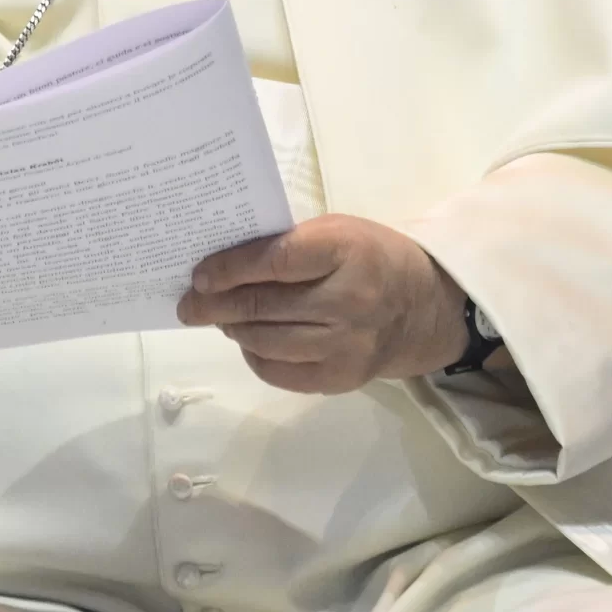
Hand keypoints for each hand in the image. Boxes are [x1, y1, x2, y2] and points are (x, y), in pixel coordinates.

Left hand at [177, 214, 469, 393]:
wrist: (424, 309)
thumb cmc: (370, 258)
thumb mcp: (338, 232)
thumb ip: (288, 245)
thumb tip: (222, 266)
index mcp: (347, 251)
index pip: (275, 260)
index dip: (230, 269)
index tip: (199, 276)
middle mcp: (349, 300)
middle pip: (263, 305)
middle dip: (215, 305)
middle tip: (188, 305)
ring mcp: (346, 345)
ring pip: (265, 341)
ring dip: (233, 329)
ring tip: (219, 319)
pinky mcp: (341, 379)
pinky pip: (279, 372)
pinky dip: (255, 355)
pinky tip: (249, 340)